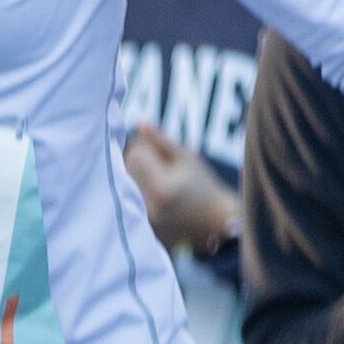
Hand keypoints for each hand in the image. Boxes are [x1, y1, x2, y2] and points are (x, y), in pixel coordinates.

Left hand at [121, 123, 240, 257]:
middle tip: (162, 161)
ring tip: (163, 175)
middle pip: (128, 168)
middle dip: (140, 158)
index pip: (135, 155)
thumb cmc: (204, 185)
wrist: (215, 220)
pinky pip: (134, 194)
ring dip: (140, 172)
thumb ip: (161, 140)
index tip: (157, 147)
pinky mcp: (144, 220)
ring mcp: (145, 214)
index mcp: (161, 185)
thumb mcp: (187, 157)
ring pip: (129, 180)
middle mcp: (149, 202)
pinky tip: (161, 189)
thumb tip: (140, 123)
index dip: (143, 146)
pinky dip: (142, 187)